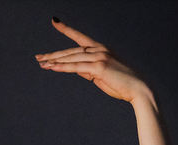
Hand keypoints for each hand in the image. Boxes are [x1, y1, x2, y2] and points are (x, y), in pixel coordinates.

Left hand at [35, 19, 149, 103]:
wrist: (138, 90)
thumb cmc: (122, 85)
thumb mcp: (101, 75)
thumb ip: (88, 70)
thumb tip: (74, 69)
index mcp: (101, 49)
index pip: (79, 38)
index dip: (66, 29)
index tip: (54, 21)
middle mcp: (99, 49)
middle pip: (71, 51)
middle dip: (54, 54)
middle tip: (39, 58)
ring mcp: (99, 57)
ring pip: (72, 58)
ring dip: (55, 62)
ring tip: (41, 64)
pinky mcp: (99, 67)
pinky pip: (76, 67)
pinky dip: (63, 67)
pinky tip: (52, 67)